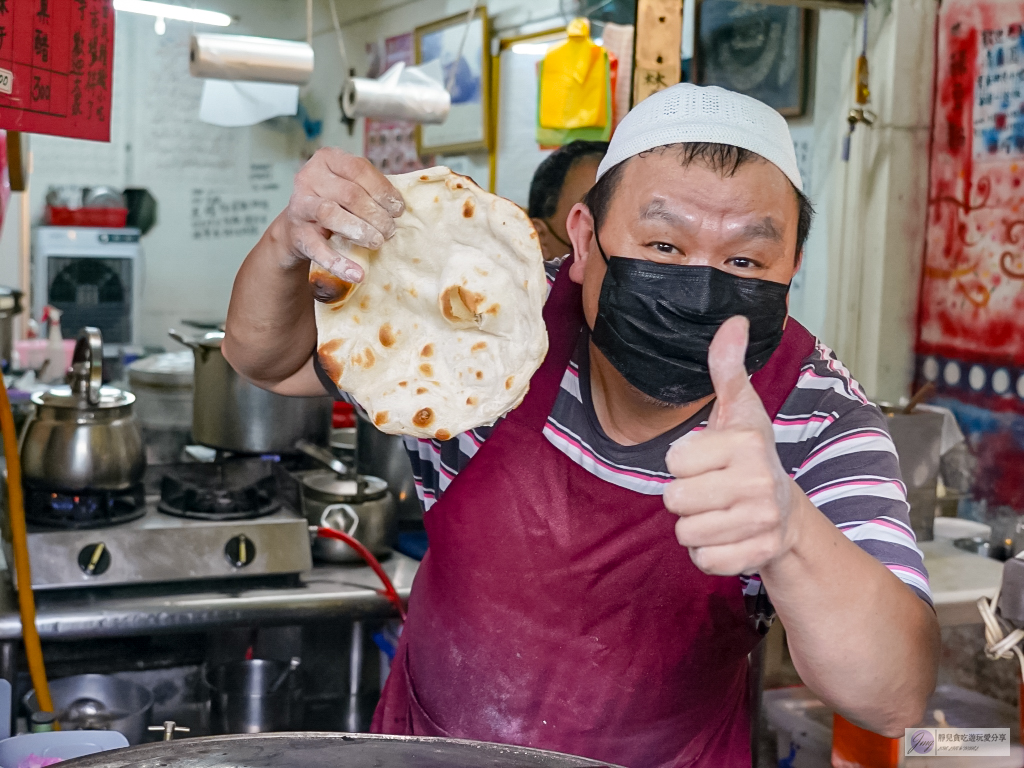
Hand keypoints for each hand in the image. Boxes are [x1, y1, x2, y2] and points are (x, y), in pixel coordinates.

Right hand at [279, 147, 404, 291]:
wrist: (298, 228)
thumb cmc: (334, 203)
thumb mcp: (350, 187)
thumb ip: (370, 189)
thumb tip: (399, 207)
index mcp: (327, 159)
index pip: (358, 169)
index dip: (382, 190)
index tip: (398, 210)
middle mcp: (309, 177)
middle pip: (349, 194)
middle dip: (376, 215)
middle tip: (390, 231)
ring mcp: (299, 205)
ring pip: (331, 214)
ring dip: (360, 231)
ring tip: (377, 243)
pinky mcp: (296, 234)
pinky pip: (318, 249)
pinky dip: (339, 264)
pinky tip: (358, 274)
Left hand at [663, 316, 802, 575]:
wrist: (788, 515)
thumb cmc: (751, 456)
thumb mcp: (740, 410)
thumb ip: (727, 369)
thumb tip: (731, 321)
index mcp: (747, 443)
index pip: (673, 459)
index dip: (683, 460)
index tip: (708, 459)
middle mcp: (758, 482)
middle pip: (674, 499)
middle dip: (684, 496)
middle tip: (712, 489)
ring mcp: (760, 522)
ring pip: (684, 532)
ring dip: (694, 525)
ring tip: (719, 511)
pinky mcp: (758, 555)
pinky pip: (702, 561)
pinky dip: (707, 553)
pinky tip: (726, 535)